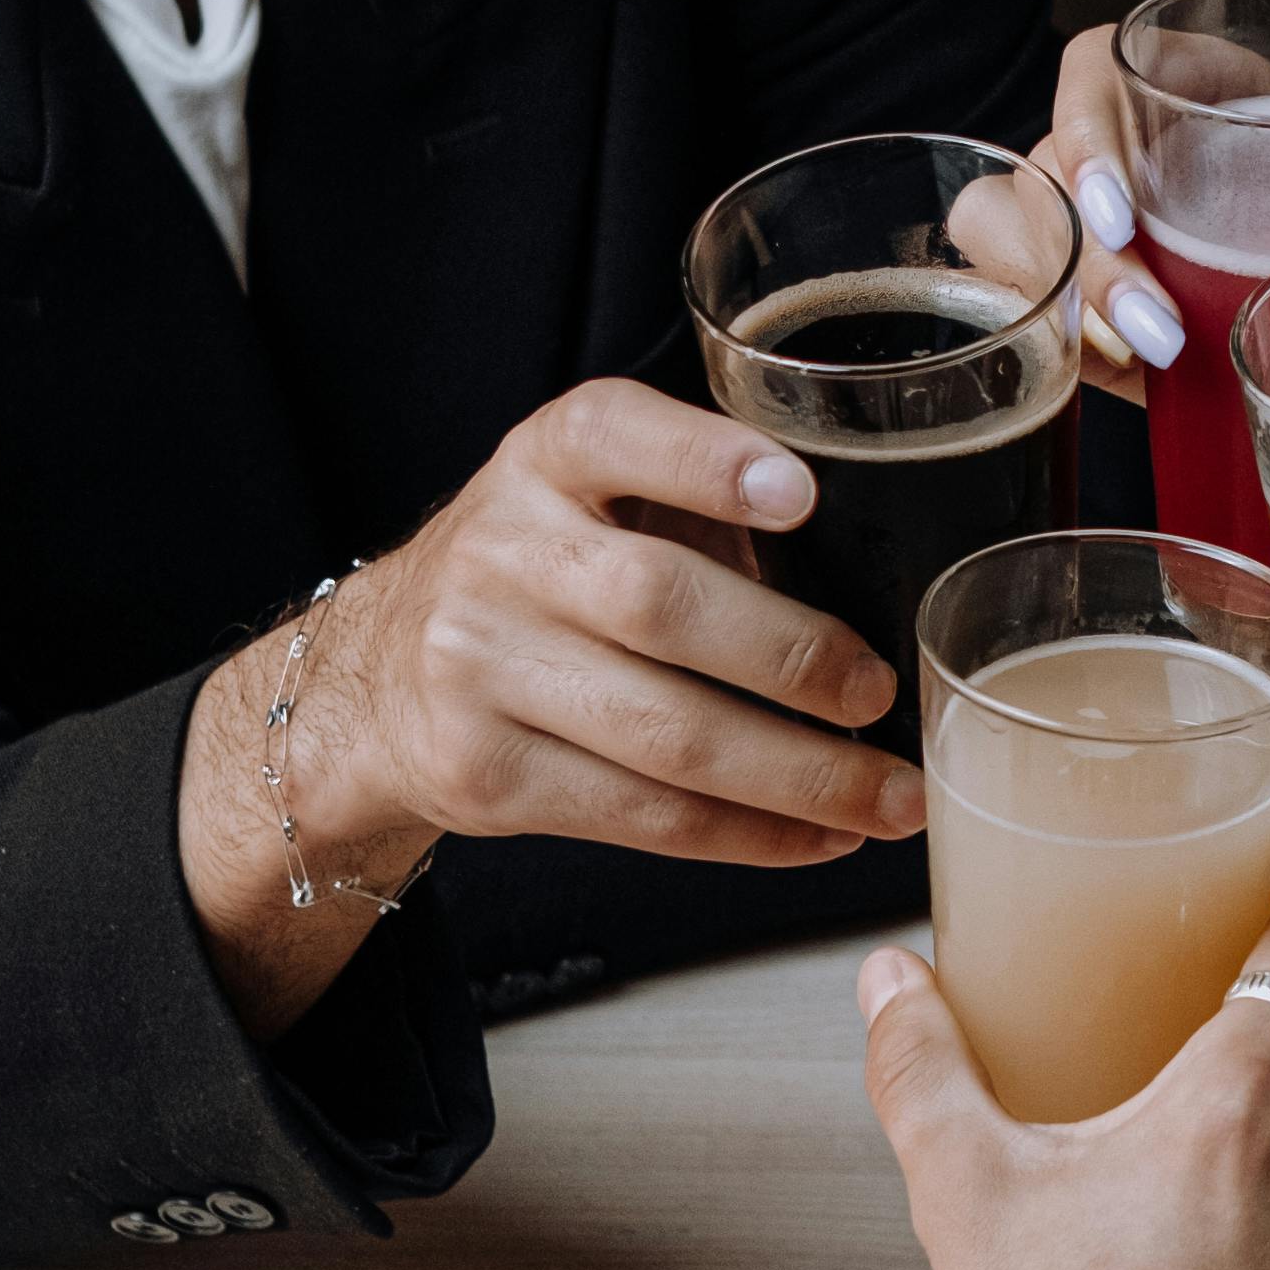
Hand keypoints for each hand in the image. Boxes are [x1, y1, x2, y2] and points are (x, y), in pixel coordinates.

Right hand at [266, 377, 929, 883]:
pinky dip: (749, 834)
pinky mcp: (484, 774)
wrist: (377, 678)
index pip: (613, 434)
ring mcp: (478, 668)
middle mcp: (500, 551)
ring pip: (665, 736)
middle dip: (794, 660)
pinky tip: (818, 835)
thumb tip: (877, 580)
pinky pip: (643, 816)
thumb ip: (700, 505)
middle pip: (659, 606)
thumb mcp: (592, 496)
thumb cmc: (541, 575)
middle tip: (881, 694)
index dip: (707, 463)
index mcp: (545, 459)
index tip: (798, 497)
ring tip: (891, 797)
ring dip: (799, 777)